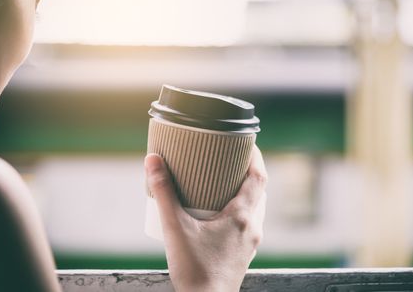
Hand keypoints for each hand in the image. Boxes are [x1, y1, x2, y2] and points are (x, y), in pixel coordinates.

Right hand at [144, 146, 267, 291]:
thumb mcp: (174, 227)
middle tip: (231, 161)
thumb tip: (152, 160)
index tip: (247, 143)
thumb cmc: (194, 270)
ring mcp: (250, 243)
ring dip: (244, 194)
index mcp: (242, 217)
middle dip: (247, 173)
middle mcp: (252, 228)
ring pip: (255, 209)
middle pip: (258, 192)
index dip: (255, 157)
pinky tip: (221, 216)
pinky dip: (240, 212)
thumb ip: (163, 192)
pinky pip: (248, 225)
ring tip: (224, 185)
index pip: (259, 178)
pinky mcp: (243, 255)